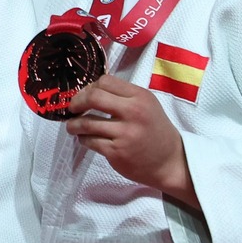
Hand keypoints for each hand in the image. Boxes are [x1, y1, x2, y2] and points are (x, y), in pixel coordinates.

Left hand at [64, 75, 199, 209]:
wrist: (169, 161)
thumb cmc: (154, 129)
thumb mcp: (146, 105)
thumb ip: (122, 96)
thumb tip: (89, 91)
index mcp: (140, 97)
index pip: (106, 81)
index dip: (90, 87)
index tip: (84, 95)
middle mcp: (133, 112)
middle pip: (94, 98)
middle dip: (77, 102)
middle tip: (72, 108)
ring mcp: (125, 133)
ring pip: (87, 123)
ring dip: (74, 124)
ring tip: (72, 126)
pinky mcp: (116, 152)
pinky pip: (89, 141)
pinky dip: (82, 139)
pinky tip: (85, 138)